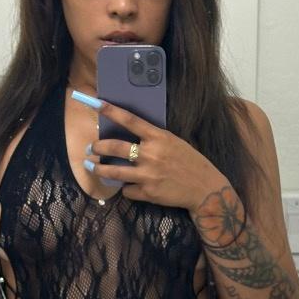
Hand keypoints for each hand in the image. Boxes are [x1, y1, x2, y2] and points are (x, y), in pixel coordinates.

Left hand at [80, 98, 225, 211]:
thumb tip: (131, 138)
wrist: (204, 189)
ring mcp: (148, 175)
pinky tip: (130, 187)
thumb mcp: (174, 143)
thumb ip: (153, 139)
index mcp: (158, 137)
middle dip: (98, 147)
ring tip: (93, 166)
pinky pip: (127, 190)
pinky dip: (126, 189)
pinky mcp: (148, 193)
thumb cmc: (190, 163)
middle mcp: (151, 154)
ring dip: (99, 169)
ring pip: (114, 172)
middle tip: (93, 148)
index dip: (111, 111)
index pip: (130, 120)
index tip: (96, 104)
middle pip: (115, 147)